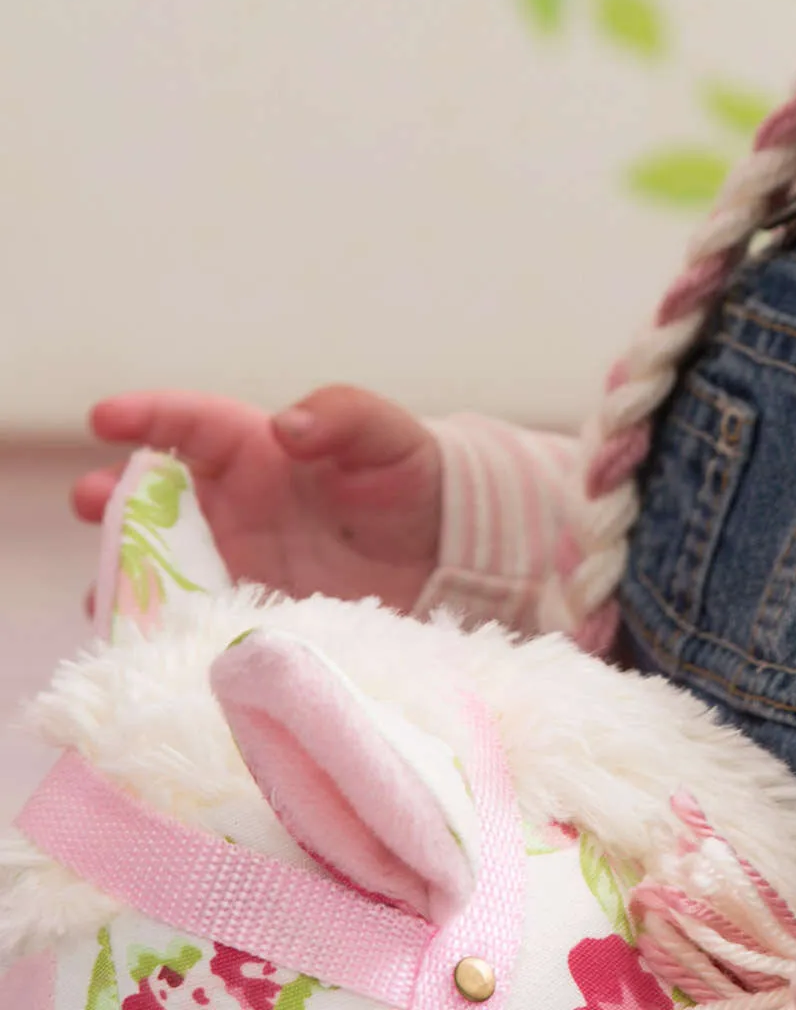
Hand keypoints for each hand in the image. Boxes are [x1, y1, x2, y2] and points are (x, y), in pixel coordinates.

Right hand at [73, 386, 442, 610]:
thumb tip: (287, 427)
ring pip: (156, 566)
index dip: (149, 415)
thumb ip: (344, 416)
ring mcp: (232, 564)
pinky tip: (147, 641)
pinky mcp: (244, 615)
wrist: (444, 554)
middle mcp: (230, 507)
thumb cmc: (411, 479)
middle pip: (153, 500)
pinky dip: (162, 630)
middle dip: (112, 498)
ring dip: (124, 573)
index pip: (192, 426)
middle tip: (91, 501)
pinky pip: (189, 622)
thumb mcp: (390, 436)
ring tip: (107, 585)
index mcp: (258, 452)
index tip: (105, 416)